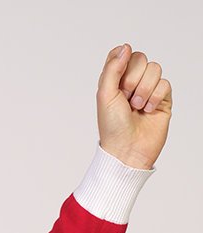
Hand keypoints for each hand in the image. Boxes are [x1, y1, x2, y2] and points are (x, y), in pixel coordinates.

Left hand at [97, 43, 171, 169]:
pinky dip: (155, 97)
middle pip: (140, 58)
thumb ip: (112, 69)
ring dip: (144, 89)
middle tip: (126, 98)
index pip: (122, 54)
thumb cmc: (112, 127)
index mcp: (114, 81)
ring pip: (155, 69)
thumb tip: (125, 47)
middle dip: (132, 78)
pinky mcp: (162, 98)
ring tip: (136, 107)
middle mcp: (131, 83)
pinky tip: (147, 111)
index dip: (121, 61)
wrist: (127, 149)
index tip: (118, 78)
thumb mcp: (104, 95)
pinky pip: (165, 83)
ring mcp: (148, 90)